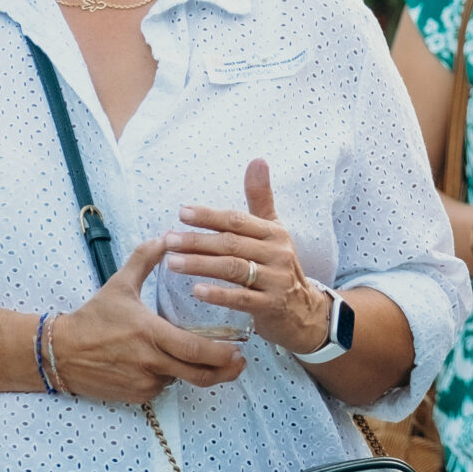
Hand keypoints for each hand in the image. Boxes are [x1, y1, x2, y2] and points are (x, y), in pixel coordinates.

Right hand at [48, 235, 245, 401]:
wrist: (59, 352)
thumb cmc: (93, 318)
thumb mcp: (119, 284)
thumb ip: (144, 259)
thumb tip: (165, 236)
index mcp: (151, 334)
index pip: (195, 350)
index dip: (221, 355)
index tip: (239, 351)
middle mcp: (150, 362)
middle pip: (198, 375)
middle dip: (224, 372)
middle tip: (239, 363)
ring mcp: (143, 382)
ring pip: (181, 381)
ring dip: (193, 372)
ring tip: (204, 359)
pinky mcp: (135, 396)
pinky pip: (162, 387)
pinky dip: (169, 378)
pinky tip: (164, 363)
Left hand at [163, 158, 332, 354]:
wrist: (304, 311)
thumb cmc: (279, 267)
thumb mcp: (273, 232)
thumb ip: (260, 198)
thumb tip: (257, 160)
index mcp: (274, 233)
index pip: (238, 220)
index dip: (209, 216)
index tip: (182, 213)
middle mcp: (277, 253)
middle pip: (232, 243)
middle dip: (197, 241)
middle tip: (168, 240)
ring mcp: (275, 280)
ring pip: (233, 268)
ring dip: (201, 264)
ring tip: (172, 263)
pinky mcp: (271, 306)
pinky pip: (242, 299)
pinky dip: (219, 294)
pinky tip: (197, 290)